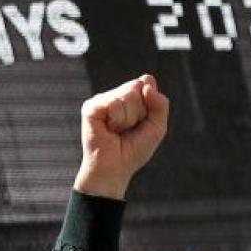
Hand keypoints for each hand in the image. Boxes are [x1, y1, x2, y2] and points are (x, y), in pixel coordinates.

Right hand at [73, 74, 169, 199]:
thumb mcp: (157, 127)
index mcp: (129, 95)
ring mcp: (102, 100)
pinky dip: (116, 120)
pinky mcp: (91, 107)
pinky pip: (113, 104)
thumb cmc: (134, 150)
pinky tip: (108, 129)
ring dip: (128, 119)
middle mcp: (115, 95)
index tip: (141, 122)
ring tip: (117, 131)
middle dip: (139, 112)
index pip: (146, 82)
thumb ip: (160, 103)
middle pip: (137, 86)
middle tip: (128, 129)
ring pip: (127, 95)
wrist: (115, 169)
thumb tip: (145, 80)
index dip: (149, 104)